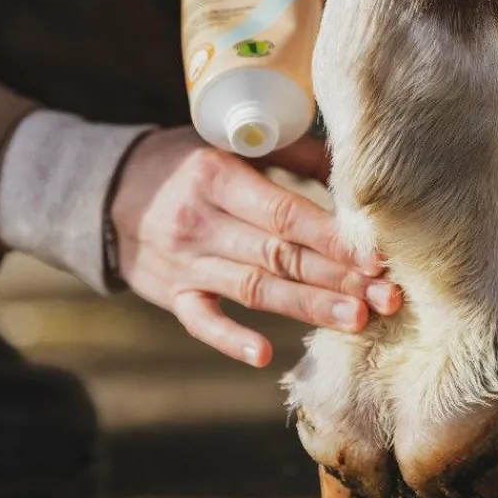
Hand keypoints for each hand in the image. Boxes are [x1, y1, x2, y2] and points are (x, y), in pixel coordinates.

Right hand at [111, 127, 400, 366]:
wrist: (108, 193)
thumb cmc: (181, 162)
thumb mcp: (225, 144)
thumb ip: (287, 152)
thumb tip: (348, 169)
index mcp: (215, 177)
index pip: (283, 212)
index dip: (331, 236)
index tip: (376, 255)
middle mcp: (200, 222)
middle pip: (278, 255)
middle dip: (337, 277)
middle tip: (388, 296)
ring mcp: (183, 264)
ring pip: (254, 289)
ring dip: (307, 306)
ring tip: (358, 319)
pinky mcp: (172, 295)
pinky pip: (200, 321)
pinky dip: (228, 338)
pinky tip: (265, 353)